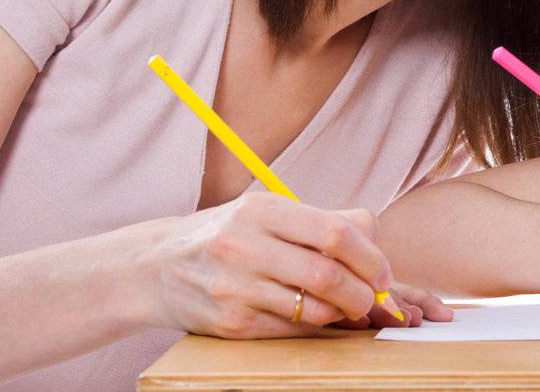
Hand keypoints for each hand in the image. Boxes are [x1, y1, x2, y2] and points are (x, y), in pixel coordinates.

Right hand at [139, 192, 451, 337]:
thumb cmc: (231, 235)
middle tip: (372, 299)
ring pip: (311, 309)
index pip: (335, 233)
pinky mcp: (229, 322)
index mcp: (262, 208)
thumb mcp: (269, 212)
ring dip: (341, 314)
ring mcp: (234, 286)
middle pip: (327, 275)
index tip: (382, 273)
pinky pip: (289, 330)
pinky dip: (314, 328)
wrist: (157, 267)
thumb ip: (323, 222)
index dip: (370, 258)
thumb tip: (376, 244)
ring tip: (346, 308)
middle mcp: (244, 244)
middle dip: (362, 293)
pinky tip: (317, 319)